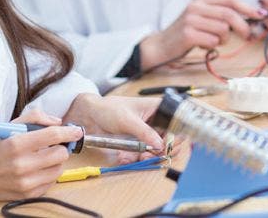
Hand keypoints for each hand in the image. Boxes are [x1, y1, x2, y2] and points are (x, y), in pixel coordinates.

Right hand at [0, 110, 82, 211]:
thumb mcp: (8, 127)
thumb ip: (35, 118)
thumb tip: (58, 122)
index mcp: (16, 144)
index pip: (53, 135)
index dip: (69, 131)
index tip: (76, 130)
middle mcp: (22, 165)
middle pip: (61, 153)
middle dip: (61, 146)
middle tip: (53, 144)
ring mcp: (25, 182)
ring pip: (59, 168)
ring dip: (55, 161)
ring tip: (42, 157)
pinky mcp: (28, 194)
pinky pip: (51, 182)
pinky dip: (48, 173)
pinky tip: (36, 169)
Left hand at [63, 93, 179, 163]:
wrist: (91, 116)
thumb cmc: (110, 109)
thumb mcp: (128, 120)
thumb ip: (145, 133)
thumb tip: (160, 145)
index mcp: (158, 108)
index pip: (176, 123)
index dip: (176, 136)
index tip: (168, 147)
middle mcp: (156, 121)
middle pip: (170, 139)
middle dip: (162, 150)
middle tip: (151, 155)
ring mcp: (148, 133)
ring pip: (158, 150)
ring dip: (149, 156)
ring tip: (138, 157)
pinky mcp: (140, 142)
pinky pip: (145, 153)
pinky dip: (137, 158)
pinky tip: (126, 157)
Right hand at [139, 0, 265, 67]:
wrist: (162, 45)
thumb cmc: (188, 32)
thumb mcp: (204, 17)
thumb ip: (223, 15)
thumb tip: (252, 18)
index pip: (230, 0)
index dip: (248, 8)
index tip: (261, 15)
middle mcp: (196, 5)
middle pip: (229, 14)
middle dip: (243, 27)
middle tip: (248, 36)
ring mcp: (191, 19)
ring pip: (223, 29)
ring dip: (224, 39)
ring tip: (212, 40)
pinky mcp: (188, 33)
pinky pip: (213, 40)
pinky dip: (213, 45)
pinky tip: (203, 44)